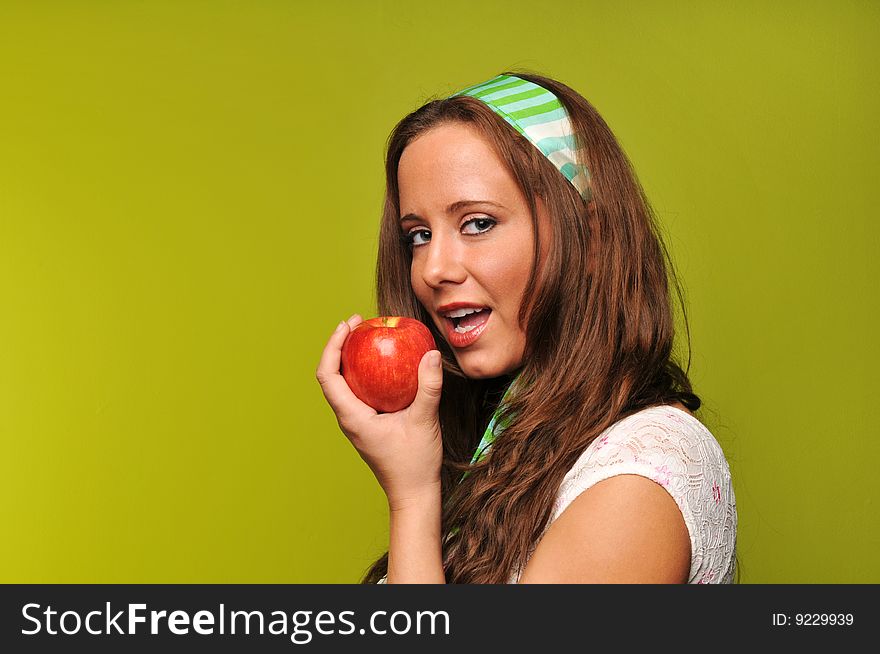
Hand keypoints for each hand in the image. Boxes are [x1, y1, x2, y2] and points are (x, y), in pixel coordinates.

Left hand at [316, 314, 443, 509]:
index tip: (348, 325)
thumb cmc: (415, 463)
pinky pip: (360, 391)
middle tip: (359, 322)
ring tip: (368, 336)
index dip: (332, 346)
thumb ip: (429, 387)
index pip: (327, 376)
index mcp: (352, 417)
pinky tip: (388, 363)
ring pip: (344, 383)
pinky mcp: (367, 424)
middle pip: (331, 375)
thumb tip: (431, 354)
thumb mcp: (425, 421)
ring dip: (351, 358)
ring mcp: (356, 422)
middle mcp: (348, 418)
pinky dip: (367, 372)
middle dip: (341, 345)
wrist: (413, 494)